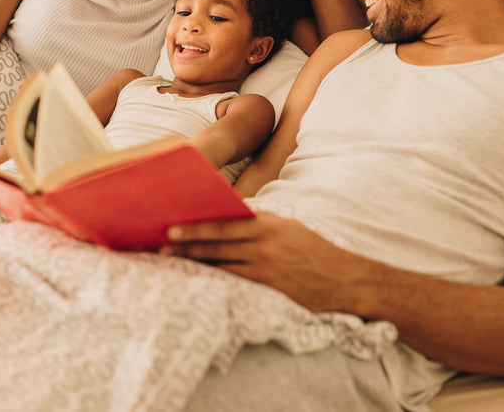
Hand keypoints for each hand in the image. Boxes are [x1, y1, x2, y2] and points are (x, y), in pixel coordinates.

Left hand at [163, 211, 358, 312]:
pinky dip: (215, 281)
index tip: (172, 228)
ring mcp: (266, 269)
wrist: (342, 279)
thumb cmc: (311, 249)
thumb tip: (226, 214)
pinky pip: (235, 284)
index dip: (196, 227)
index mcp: (268, 225)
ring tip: (172, 264)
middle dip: (187, 246)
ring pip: (221, 266)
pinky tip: (199, 282)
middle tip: (161, 248)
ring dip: (195, 265)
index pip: (225, 223)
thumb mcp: (287, 226)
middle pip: (217, 245)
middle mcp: (265, 245)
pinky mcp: (269, 290)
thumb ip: (258, 221)